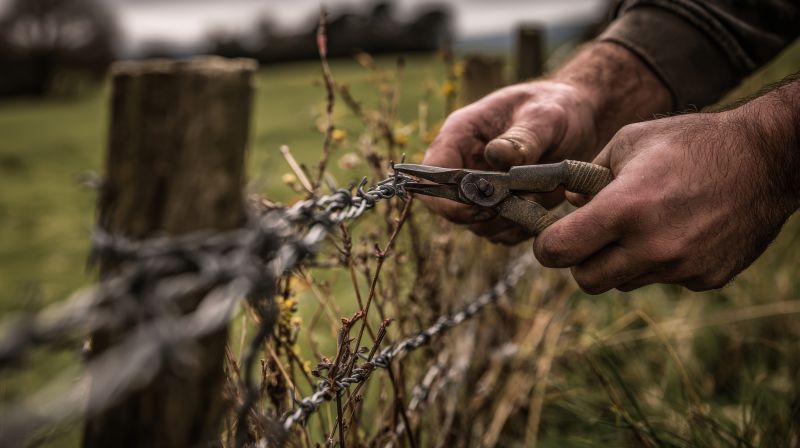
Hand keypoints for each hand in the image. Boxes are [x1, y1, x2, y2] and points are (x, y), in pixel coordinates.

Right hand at [422, 81, 601, 243]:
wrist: (580, 118)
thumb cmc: (556, 106)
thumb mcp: (544, 116)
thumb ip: (522, 138)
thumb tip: (496, 157)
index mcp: (460, 136)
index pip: (431, 174)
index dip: (445, 197)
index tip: (479, 205)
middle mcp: (464, 165)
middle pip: (449, 207)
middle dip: (480, 214)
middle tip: (515, 205)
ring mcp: (482, 190)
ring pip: (476, 224)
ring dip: (504, 223)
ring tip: (535, 201)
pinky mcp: (503, 207)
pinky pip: (501, 232)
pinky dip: (519, 229)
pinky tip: (540, 210)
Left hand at [534, 92, 799, 292]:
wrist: (766, 159)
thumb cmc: (691, 142)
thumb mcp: (628, 142)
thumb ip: (587, 176)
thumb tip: (569, 204)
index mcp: (624, 209)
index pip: (559, 251)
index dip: (547, 246)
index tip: (551, 237)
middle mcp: (651, 246)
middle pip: (587, 280)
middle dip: (581, 260)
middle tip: (592, 236)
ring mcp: (681, 268)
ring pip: (625, 282)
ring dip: (622, 261)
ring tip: (645, 223)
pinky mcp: (706, 279)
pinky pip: (663, 279)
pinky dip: (660, 262)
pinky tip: (680, 229)